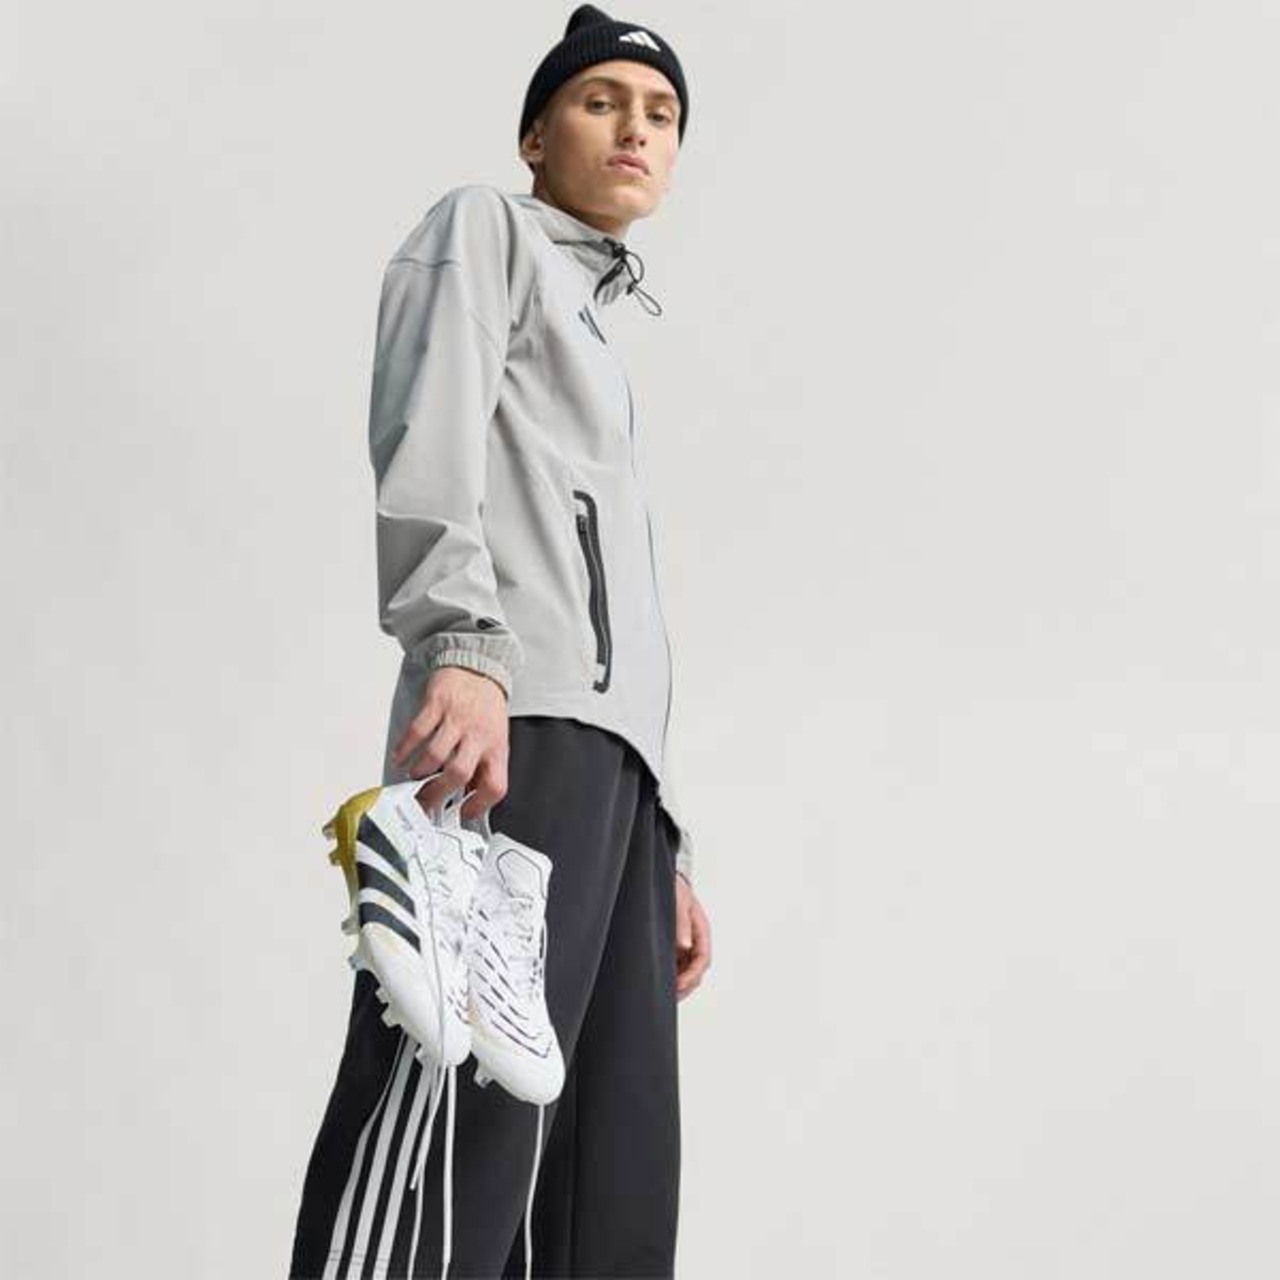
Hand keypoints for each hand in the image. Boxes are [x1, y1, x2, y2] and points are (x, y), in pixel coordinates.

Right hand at [390, 666, 509, 822]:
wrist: (479, 666)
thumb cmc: (486, 708)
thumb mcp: (495, 738)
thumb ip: (482, 767)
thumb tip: (467, 799)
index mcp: (496, 748)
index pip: (495, 785)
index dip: (479, 805)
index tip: (463, 813)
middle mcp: (478, 735)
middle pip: (459, 773)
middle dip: (437, 792)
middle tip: (425, 801)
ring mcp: (457, 718)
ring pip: (435, 754)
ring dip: (419, 772)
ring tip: (413, 777)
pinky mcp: (438, 703)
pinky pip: (417, 731)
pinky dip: (405, 748)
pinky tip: (401, 756)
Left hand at [675, 873, 710, 1000]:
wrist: (668, 881)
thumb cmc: (676, 889)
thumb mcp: (678, 903)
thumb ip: (682, 924)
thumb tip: (685, 945)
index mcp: (701, 931)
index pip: (703, 959)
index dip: (692, 975)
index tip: (680, 984)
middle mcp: (695, 940)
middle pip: (697, 970)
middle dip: (687, 984)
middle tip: (672, 995)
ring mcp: (686, 944)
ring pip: (688, 971)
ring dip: (681, 983)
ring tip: (667, 994)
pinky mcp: (676, 946)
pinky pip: (678, 966)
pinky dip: (673, 976)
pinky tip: (663, 983)